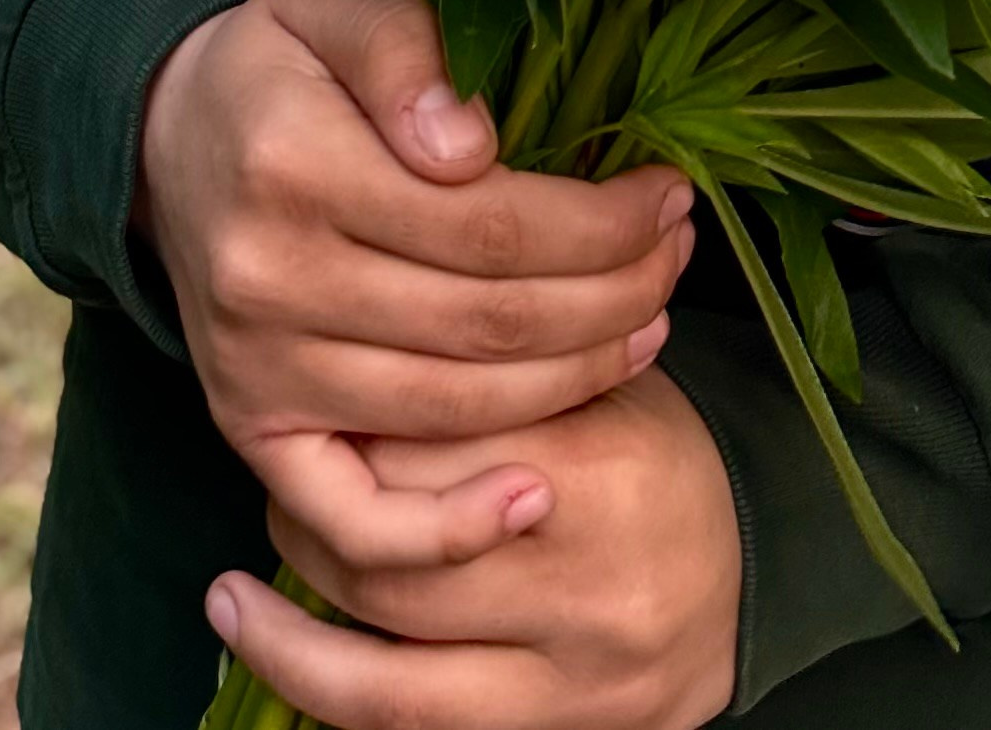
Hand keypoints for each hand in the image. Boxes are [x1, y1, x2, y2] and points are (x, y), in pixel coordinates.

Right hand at [136, 0, 694, 561]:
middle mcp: (267, 279)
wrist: (165, 137)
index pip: (488, 223)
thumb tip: (470, 144)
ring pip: (452, 408)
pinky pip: (350, 518)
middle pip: (486, 322)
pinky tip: (533, 496)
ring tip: (649, 326)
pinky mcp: (251, 428)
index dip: (598, 224)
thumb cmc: (281, 64)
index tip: (667, 195)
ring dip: (574, 380)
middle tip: (677, 255)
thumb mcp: (337, 3)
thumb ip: (402, 50)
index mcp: (293, 164)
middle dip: (612, 294)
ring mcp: (257, 368)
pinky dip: (445, 531)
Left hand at [206, 366, 741, 729]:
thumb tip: (381, 303)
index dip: (364, 398)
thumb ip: (511, 366)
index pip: (437, 428)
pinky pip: (397, 718)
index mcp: (600, 469)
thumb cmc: (653, 457)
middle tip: (289, 450)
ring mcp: (562, 675)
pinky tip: (250, 631)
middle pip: (400, 533)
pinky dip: (309, 678)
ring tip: (245, 554)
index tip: (325, 369)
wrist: (745, 587)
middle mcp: (581, 582)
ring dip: (298, 585)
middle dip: (324, 488)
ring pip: (385, 635)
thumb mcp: (604, 383)